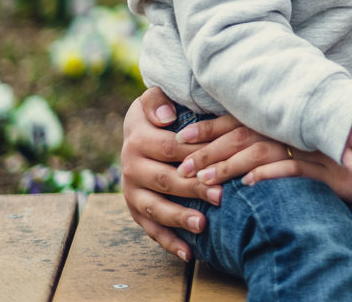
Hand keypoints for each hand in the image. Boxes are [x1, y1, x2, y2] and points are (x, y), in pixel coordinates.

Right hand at [121, 87, 216, 259]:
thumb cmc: (156, 114)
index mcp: (137, 139)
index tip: (218, 164)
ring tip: (203, 225)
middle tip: (220, 197)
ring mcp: (131, 191)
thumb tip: (166, 116)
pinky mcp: (135, 209)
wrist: (135, 131)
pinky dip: (168, 242)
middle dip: (193, 190)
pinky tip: (188, 253)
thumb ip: (157, 101)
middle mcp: (130, 167)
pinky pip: (150, 229)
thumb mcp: (153, 99)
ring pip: (155, 208)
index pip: (171, 149)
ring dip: (179, 218)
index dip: (195, 156)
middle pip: (166, 180)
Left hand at [193, 124, 351, 204]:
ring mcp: (312, 146)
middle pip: (244, 134)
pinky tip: (251, 184)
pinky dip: (270, 175)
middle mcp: (298, 128)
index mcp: (293, 120)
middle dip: (210, 147)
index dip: (212, 126)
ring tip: (204, 179)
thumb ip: (292, 140)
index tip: (181, 135)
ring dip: (230, 165)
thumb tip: (261, 147)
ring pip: (262, 152)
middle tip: (180, 160)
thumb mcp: (322, 143)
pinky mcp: (327, 167)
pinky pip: (294, 169)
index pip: (243, 118)